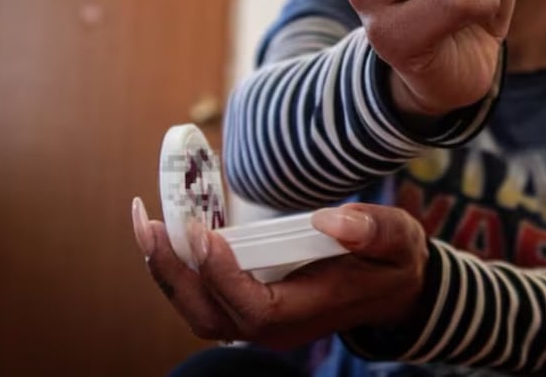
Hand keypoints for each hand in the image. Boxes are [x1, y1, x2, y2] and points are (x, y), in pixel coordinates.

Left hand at [132, 198, 428, 349]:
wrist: (394, 289)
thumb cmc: (394, 263)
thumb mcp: (398, 239)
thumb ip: (372, 230)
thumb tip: (331, 219)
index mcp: (310, 313)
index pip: (255, 309)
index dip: (224, 277)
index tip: (206, 234)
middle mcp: (277, 326)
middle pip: (210, 315)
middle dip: (174, 273)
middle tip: (150, 223)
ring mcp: (261, 319)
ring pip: (200, 309)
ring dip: (168, 270)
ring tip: (147, 223)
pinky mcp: (251, 304)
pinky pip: (205, 295)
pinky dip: (181, 267)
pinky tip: (169, 231)